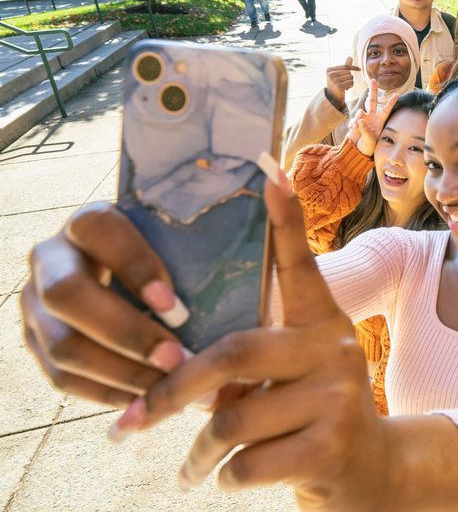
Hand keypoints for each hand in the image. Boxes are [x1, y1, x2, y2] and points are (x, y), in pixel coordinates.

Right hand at [21, 203, 192, 406]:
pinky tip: (145, 400)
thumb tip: (257, 240)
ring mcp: (35, 303)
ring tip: (169, 387)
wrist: (120, 275)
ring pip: (63, 345)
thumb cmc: (168, 255)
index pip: (98, 229)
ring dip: (120, 372)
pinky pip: (61, 376)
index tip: (176, 307)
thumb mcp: (176, 239)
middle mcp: (50, 258)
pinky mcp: (36, 341)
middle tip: (178, 359)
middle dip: (126, 333)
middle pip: (68, 294)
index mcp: (87, 221)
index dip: (135, 266)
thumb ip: (204, 242)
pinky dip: (106, 392)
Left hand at [117, 174, 392, 504]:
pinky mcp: (331, 449)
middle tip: (135, 418)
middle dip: (172, 391)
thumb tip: (175, 362)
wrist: (372, 470)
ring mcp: (337, 398)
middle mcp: (334, 349)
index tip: (270, 170)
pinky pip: (245, 464)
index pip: (300, 263)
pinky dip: (223, 477)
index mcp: (321, 321)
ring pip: (232, 419)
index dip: (285, 220)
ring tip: (191, 464)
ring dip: (199, 451)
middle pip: (234, 353)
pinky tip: (228, 477)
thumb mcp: (295, 372)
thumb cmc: (312, 412)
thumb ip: (255, 354)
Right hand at [325, 57, 359, 103]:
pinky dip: (350, 85)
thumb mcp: (339, 74)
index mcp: (329, 69)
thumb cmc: (337, 84)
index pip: (345, 66)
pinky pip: (351, 82)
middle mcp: (331, 74)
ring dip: (350, 82)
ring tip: (344, 86)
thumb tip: (350, 57)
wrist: (333, 98)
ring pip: (350, 77)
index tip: (359, 69)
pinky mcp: (339, 86)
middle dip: (349, 77)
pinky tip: (345, 89)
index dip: (353, 67)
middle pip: (348, 72)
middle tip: (344, 83)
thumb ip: (344, 66)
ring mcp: (334, 80)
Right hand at [346, 80, 398, 156]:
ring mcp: (363, 118)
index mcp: (380, 121)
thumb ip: (366, 130)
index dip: (391, 102)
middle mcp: (372, 117)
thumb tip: (360, 120)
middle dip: (372, 90)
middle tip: (373, 80)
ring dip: (357, 117)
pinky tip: (352, 130)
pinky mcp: (355, 122)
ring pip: (360, 111)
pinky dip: (352, 124)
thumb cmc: (368, 146)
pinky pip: (353, 119)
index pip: (386, 110)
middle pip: (372, 101)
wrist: (358, 150)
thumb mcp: (370, 140)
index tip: (398, 94)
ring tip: (356, 127)